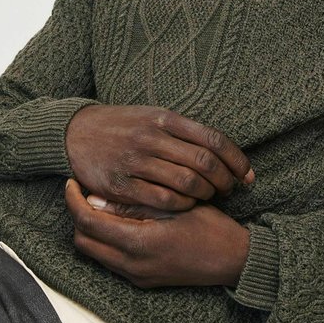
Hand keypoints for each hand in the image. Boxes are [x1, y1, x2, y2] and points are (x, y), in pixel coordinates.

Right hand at [65, 104, 253, 212]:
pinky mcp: (122, 185)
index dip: (236, 159)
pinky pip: (162, 200)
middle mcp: (152, 138)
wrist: (76, 133)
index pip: (214, 139)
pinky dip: (182, 206)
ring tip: (210, 197)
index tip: (247, 174)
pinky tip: (186, 205)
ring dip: (205, 194)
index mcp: (165, 118)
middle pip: (204, 162)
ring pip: (186, 183)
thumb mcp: (152, 116)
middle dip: (225, 180)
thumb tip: (222, 149)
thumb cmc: (122, 126)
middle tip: (230, 190)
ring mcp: (136, 161)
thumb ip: (184, 131)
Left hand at [65, 178, 250, 287]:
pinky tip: (119, 219)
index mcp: (138, 243)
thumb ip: (133, 204)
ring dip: (91, 228)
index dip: (74, 200)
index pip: (87, 222)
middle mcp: (132, 266)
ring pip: (95, 252)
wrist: (234, 260)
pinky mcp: (143, 280)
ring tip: (101, 202)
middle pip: (83, 241)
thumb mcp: (173, 206)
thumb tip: (95, 199)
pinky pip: (110, 260)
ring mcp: (137, 277)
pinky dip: (106, 239)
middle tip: (83, 191)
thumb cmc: (210, 227)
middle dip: (77, 215)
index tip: (72, 182)